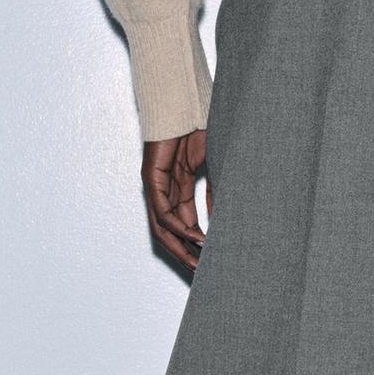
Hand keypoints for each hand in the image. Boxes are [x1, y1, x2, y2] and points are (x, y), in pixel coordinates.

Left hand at [140, 131, 211, 272]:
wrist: (187, 102)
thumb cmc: (201, 126)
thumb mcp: (215, 169)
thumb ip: (216, 196)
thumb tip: (222, 225)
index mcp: (180, 186)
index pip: (186, 223)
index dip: (197, 244)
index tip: (210, 260)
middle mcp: (166, 188)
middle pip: (171, 231)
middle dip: (186, 253)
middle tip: (201, 272)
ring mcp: (157, 184)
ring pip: (163, 227)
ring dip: (180, 247)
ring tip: (196, 263)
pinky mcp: (151, 177)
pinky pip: (162, 211)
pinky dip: (178, 227)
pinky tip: (193, 237)